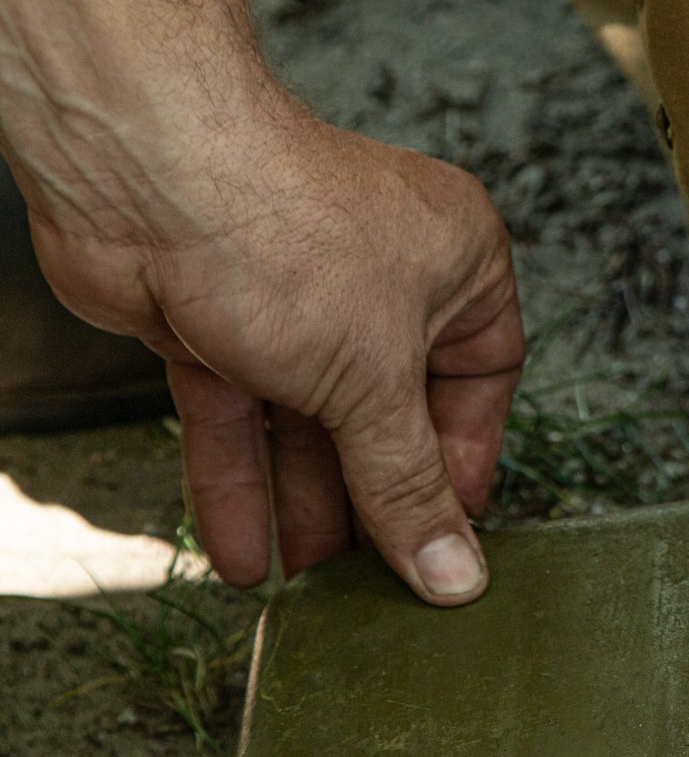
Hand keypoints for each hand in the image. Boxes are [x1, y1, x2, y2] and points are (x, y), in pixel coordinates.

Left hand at [0, 0, 522, 603]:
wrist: (140, 170)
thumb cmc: (281, 228)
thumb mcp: (372, 382)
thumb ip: (409, 485)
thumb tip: (454, 571)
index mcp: (456, 265)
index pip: (481, 384)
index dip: (462, 463)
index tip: (445, 536)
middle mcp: (383, 279)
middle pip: (390, 413)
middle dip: (372, 499)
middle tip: (374, 579)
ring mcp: (297, 299)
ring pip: (309, 423)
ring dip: (303, 503)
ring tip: (306, 585)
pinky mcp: (218, 321)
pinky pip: (240, 416)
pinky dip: (239, 481)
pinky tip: (242, 551)